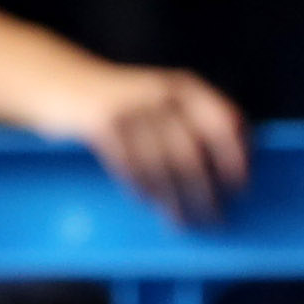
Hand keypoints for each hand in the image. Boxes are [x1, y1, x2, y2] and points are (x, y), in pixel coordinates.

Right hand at [45, 60, 251, 223]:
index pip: (222, 122)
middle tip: (216, 218)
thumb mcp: (160, 98)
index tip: (242, 187)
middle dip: (205, 192)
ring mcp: (128, 108)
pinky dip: (143, 189)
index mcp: (183, 86)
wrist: (61, 81)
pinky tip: (150, 202)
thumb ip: (192, 123)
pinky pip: (129, 167)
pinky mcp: (100, 124)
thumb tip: (228, 170)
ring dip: (174, 200)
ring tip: (182, 222)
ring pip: (160, 167)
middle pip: (190, 153)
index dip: (236, 156)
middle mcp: (158, 93)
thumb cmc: (123, 101)